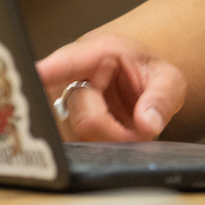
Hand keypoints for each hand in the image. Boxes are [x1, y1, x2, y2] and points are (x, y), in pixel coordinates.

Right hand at [37, 32, 186, 140]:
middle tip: (140, 131)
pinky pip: (75, 150)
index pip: (69, 62)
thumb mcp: (167, 79)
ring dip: (109, 142)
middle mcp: (68, 78)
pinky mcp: (56, 130)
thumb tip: (147, 124)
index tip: (37, 75)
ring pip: (80, 139)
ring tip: (127, 128)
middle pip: (86, 118)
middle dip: (117, 133)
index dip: (51, 71)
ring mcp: (58, 105)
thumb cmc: (145, 73)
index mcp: (96, 54)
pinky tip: (112, 137)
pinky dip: (100, 150)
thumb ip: (162, 98)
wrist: (132, 81)